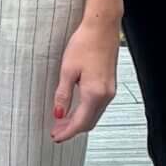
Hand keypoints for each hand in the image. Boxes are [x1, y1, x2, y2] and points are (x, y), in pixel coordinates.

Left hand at [50, 18, 120, 143]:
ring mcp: (109, 90)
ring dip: (79, 121)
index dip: (66, 133)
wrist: (102, 28)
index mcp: (94, 94)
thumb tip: (58, 114)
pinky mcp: (109, 84)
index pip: (79, 123)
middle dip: (72, 130)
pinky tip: (75, 109)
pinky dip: (86, 112)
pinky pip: (98, 106)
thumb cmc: (85, 44)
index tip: (55, 138)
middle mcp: (105, 95)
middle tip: (56, 133)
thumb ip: (63, 95)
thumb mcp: (67, 70)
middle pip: (89, 122)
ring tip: (62, 123)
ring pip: (94, 115)